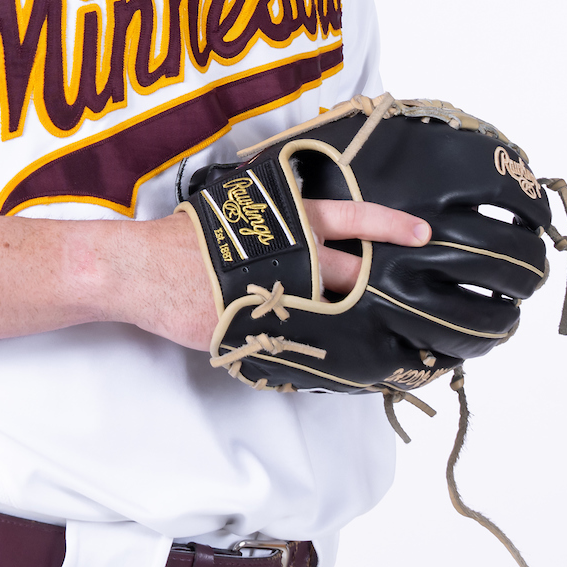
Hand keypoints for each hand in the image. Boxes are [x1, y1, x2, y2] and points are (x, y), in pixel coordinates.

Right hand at [121, 198, 430, 351]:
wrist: (143, 268)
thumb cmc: (181, 238)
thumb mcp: (235, 214)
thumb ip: (273, 225)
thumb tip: (295, 233)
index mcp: (289, 220)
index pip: (352, 217)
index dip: (390, 225)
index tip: (422, 233)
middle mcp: (294, 254)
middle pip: (353, 274)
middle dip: (377, 287)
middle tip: (405, 296)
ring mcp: (280, 293)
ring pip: (331, 312)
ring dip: (342, 322)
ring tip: (352, 329)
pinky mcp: (262, 328)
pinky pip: (297, 342)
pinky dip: (307, 348)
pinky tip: (311, 352)